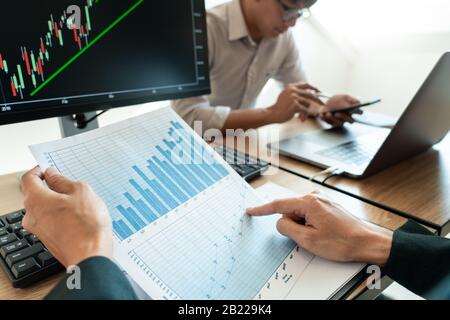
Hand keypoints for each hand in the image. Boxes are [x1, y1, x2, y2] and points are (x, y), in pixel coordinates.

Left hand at [21, 166, 112, 267]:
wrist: (91, 255)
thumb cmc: (87, 225)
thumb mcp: (81, 191)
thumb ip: (63, 181)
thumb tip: (53, 175)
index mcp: (36, 200)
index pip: (29, 178)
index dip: (39, 170)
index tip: (50, 169)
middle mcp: (32, 216)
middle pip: (36, 194)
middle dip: (52, 188)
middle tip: (72, 186)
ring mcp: (39, 230)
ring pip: (45, 209)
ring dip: (59, 204)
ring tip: (81, 205)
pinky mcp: (49, 240)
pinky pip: (52, 222)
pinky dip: (62, 217)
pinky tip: (80, 219)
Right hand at [247, 191, 392, 264]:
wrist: (368, 242)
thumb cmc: (343, 242)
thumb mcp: (307, 240)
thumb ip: (287, 228)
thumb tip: (280, 222)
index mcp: (308, 202)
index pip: (278, 205)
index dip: (262, 209)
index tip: (250, 211)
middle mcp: (315, 197)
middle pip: (290, 212)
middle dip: (293, 226)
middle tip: (308, 238)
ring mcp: (323, 201)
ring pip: (300, 215)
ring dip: (304, 228)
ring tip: (321, 237)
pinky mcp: (328, 207)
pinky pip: (310, 216)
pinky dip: (311, 226)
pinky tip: (324, 235)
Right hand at [267, 82, 323, 122]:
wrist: (273, 114)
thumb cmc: (279, 107)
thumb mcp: (285, 95)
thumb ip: (295, 93)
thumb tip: (307, 95)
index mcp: (291, 87)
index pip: (305, 84)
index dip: (314, 88)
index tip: (318, 91)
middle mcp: (293, 90)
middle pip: (310, 94)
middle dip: (317, 100)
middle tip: (322, 104)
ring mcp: (294, 97)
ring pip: (308, 103)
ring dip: (307, 111)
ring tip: (303, 116)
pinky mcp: (295, 105)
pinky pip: (305, 110)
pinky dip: (304, 116)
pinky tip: (301, 118)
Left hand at [319, 95, 361, 126]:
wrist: (325, 104)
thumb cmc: (337, 101)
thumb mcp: (344, 97)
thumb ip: (351, 99)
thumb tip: (358, 103)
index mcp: (352, 111)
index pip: (359, 112)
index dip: (359, 111)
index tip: (355, 108)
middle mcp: (347, 118)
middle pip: (350, 120)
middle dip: (345, 117)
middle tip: (339, 113)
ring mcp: (340, 122)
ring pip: (340, 123)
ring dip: (335, 119)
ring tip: (332, 114)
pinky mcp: (332, 124)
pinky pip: (330, 123)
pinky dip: (327, 119)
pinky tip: (325, 115)